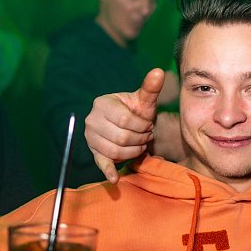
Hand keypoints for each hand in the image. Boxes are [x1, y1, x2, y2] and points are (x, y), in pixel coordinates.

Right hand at [85, 68, 165, 182]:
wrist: (127, 124)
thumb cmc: (136, 111)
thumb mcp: (144, 100)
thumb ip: (151, 87)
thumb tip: (159, 71)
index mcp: (102, 104)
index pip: (125, 120)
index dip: (142, 125)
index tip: (148, 125)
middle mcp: (92, 120)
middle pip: (121, 137)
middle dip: (139, 139)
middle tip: (146, 136)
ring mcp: (91, 138)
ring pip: (116, 151)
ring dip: (134, 150)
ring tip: (140, 145)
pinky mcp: (94, 153)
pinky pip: (101, 163)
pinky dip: (108, 171)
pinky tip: (115, 179)